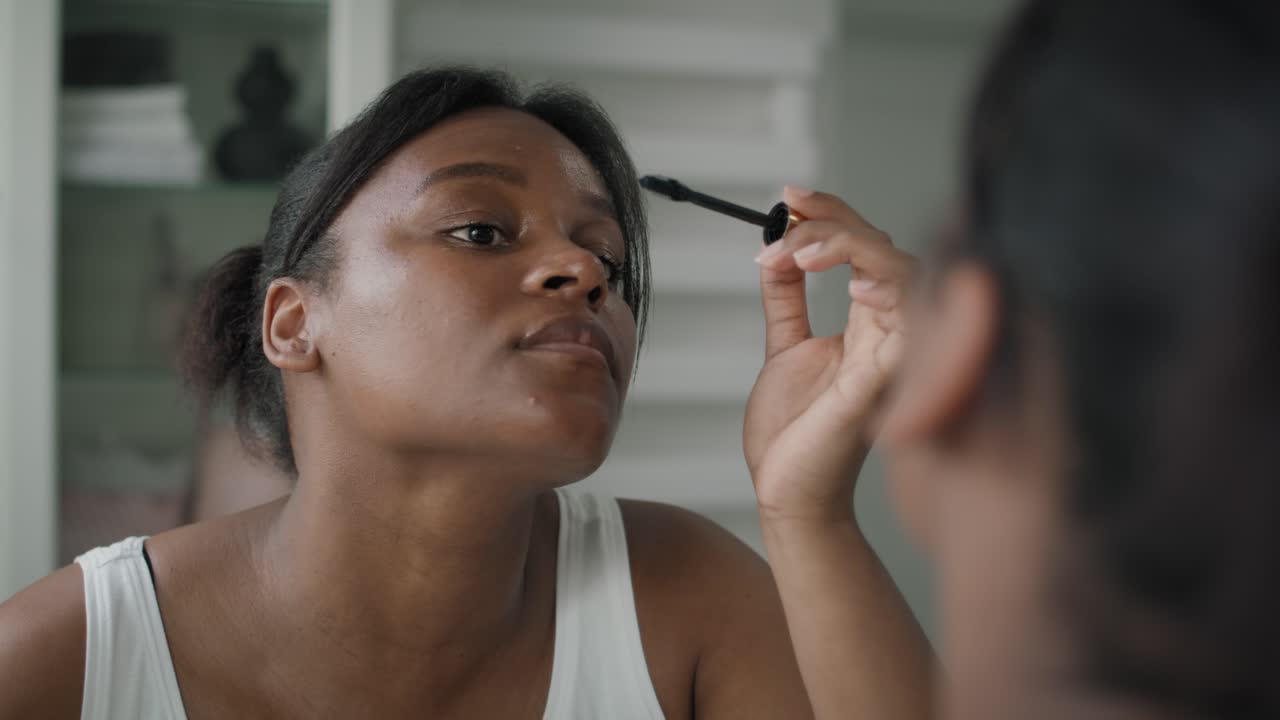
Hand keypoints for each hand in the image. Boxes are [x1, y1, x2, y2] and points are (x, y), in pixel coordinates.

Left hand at [744, 187, 916, 522]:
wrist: (786, 490)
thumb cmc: (794, 433)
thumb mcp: (784, 346)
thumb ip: (787, 298)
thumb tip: (777, 246)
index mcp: (868, 322)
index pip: (866, 246)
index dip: (833, 212)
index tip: (788, 196)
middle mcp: (888, 332)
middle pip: (885, 248)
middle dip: (835, 218)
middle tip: (787, 212)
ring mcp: (892, 355)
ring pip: (904, 273)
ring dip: (852, 246)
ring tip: (800, 249)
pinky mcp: (885, 382)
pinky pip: (908, 325)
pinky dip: (887, 294)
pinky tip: (851, 284)